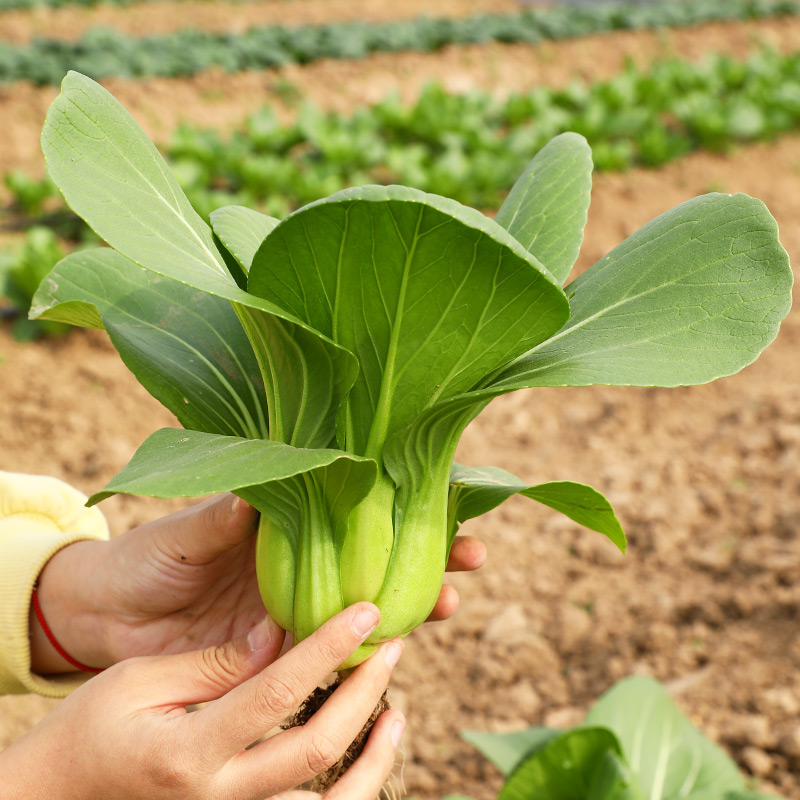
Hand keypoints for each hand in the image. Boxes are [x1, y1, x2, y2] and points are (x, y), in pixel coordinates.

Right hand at [4, 604, 404, 799]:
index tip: (366, 612)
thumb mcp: (139, 681)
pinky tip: (371, 748)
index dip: (329, 648)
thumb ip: (215, 663)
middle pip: (317, 751)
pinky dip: (352, 788)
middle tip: (392, 644)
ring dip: (373, 757)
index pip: (279, 694)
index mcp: (189, 751)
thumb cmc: (89, 730)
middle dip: (364, 692)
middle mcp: (219, 797)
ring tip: (396, 710)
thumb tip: (278, 634)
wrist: (57, 797)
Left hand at [32, 494, 484, 671]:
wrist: (105, 616)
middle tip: (470, 560)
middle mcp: (300, 566)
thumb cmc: (144, 559)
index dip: (404, 506)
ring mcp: (293, 611)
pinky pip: (325, 657)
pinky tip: (390, 655)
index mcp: (285, 526)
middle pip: (377, 558)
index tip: (450, 504)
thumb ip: (220, 520)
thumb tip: (258, 496)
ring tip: (445, 606)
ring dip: (407, 606)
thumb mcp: (182, 535)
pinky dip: (358, 656)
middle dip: (426, 556)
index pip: (358, 511)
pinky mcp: (275, 655)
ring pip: (363, 608)